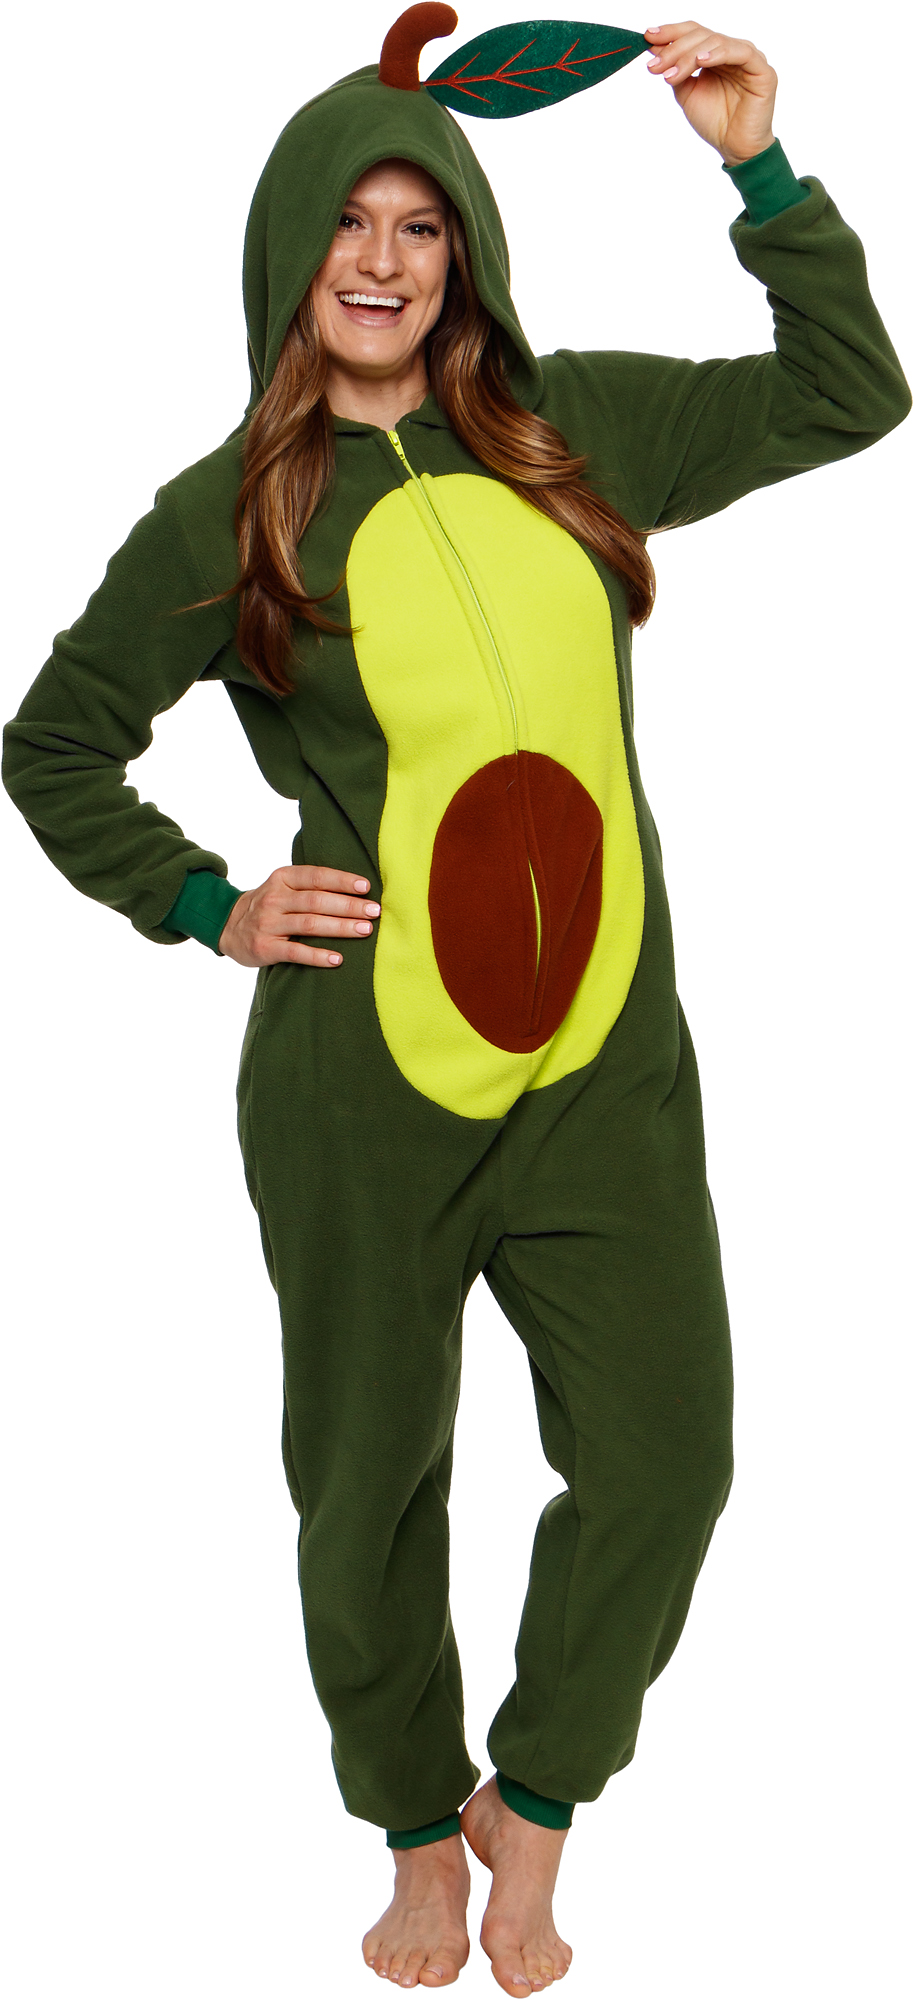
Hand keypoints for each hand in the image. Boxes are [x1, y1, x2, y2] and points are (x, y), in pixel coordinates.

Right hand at [218, 864, 379, 967]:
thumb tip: (358, 889)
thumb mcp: (283, 886)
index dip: (342, 881)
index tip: (365, 887)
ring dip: (340, 927)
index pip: (316, 876)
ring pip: (309, 924)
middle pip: (316, 901)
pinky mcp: (265, 947)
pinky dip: (318, 956)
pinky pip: (295, 952)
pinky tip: (337, 959)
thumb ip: (311, 885)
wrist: (228, 925)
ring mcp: (268, 924)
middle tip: (374, 912)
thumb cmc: (270, 905)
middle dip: (348, 906)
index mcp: (283, 878)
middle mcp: (274, 899)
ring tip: (364, 930)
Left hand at [645, 22, 776, 164]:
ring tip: (672, 74)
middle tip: (656, 66)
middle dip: (675, 49)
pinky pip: (741, 53)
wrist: (734, 148)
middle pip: (701, 35)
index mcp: (715, 54)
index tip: (648, 36)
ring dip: (690, 55)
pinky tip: (702, 61)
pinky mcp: (762, 70)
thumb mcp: (687, 93)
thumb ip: (676, 70)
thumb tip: (655, 49)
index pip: (693, 32)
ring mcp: (747, 58)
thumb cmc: (715, 122)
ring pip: (716, 42)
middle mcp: (731, 51)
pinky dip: (719, 53)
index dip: (671, 32)